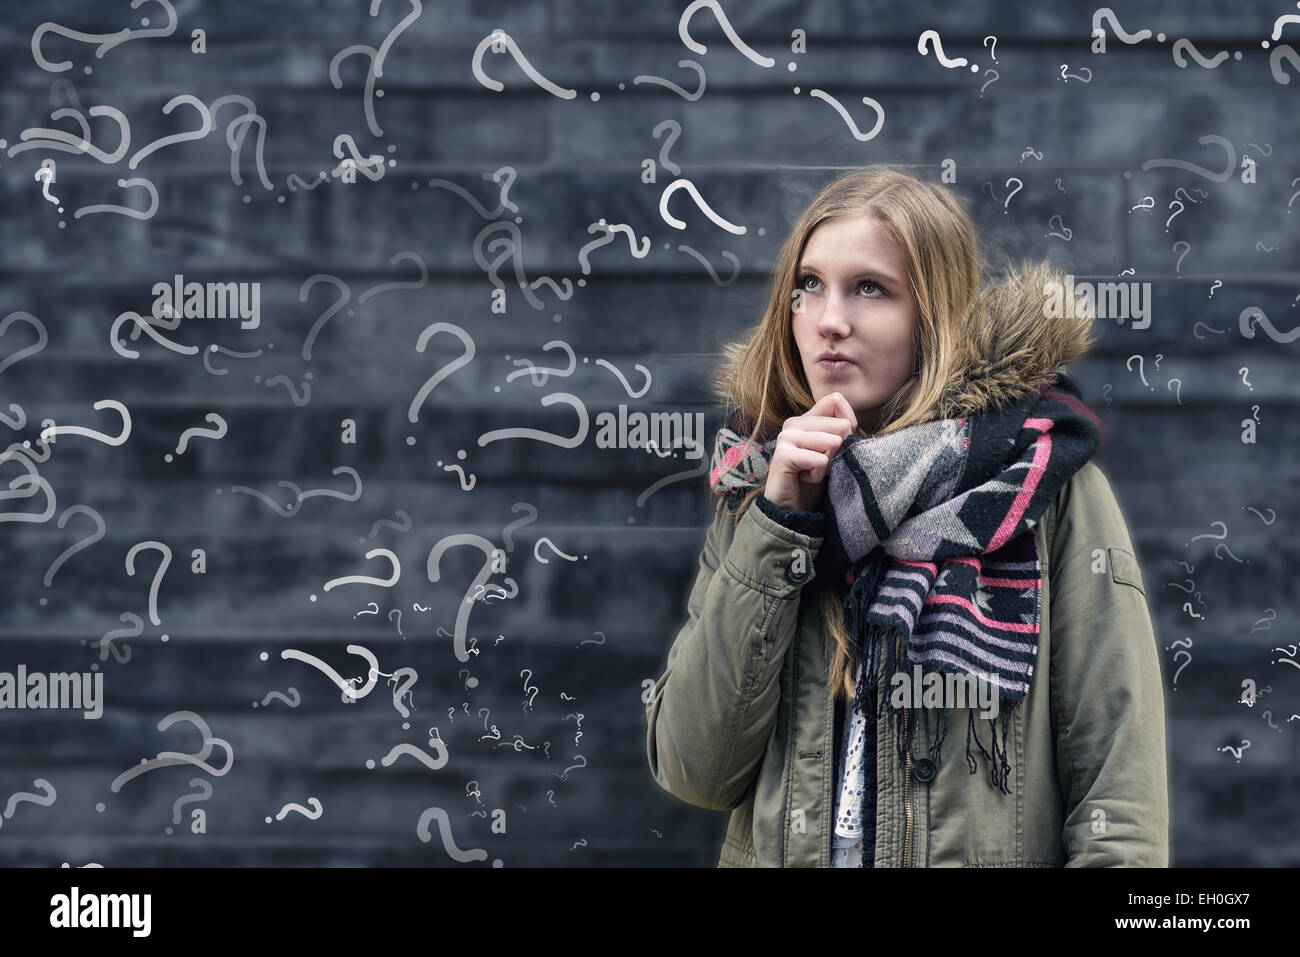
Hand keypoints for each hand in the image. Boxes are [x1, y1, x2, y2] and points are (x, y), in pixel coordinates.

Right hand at [762, 392, 857, 511]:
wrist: (793, 509)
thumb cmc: (814, 478)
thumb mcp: (833, 452)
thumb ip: (840, 431)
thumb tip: (847, 424)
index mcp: (806, 419)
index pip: (835, 400)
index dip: (848, 423)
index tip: (838, 445)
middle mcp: (793, 423)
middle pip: (839, 425)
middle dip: (838, 450)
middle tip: (819, 464)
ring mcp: (786, 438)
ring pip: (831, 442)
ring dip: (827, 465)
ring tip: (811, 472)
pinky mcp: (783, 455)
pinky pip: (818, 460)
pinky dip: (818, 474)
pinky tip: (804, 478)